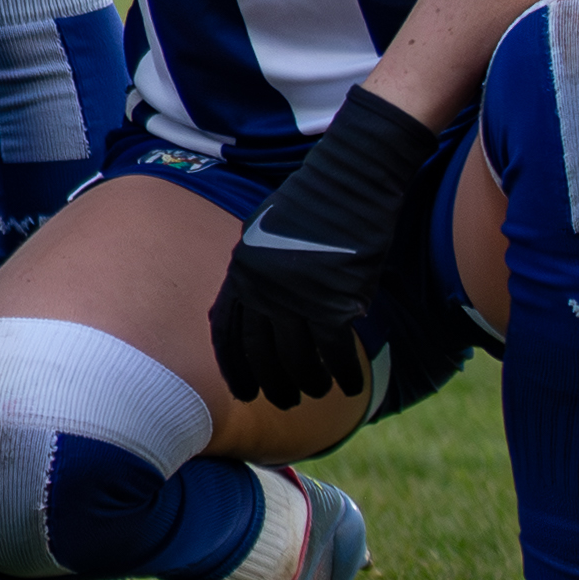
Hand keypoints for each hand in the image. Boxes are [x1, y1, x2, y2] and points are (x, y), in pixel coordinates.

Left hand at [203, 85, 447, 415]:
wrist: (348, 178)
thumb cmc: (312, 201)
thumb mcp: (265, 229)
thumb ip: (257, 267)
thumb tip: (256, 301)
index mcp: (241, 268)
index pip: (225, 330)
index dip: (232, 364)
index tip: (240, 388)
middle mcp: (262, 288)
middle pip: (259, 353)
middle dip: (269, 383)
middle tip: (281, 401)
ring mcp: (296, 296)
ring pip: (297, 359)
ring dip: (307, 382)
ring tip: (315, 394)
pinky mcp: (333, 299)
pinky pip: (335, 352)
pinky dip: (344, 373)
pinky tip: (352, 386)